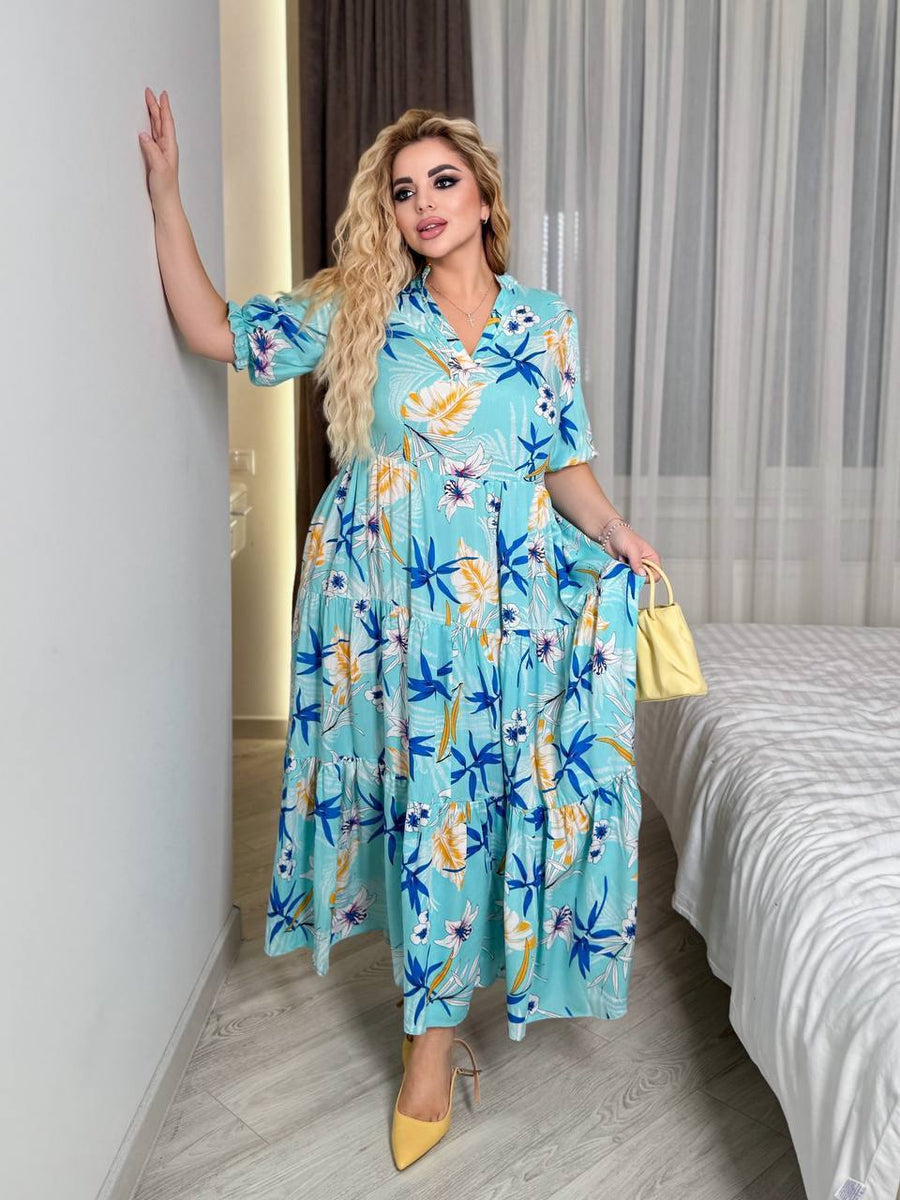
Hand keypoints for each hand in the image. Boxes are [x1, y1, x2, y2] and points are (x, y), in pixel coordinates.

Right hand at [138, 88, 179, 209]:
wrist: (166, 204)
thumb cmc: (165, 189)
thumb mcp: (159, 167)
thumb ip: (152, 150)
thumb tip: (144, 135)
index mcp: (170, 148)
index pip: (167, 123)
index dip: (164, 108)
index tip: (162, 94)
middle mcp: (166, 149)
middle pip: (161, 122)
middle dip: (156, 107)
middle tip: (149, 93)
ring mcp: (161, 154)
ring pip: (156, 129)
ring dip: (153, 116)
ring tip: (148, 104)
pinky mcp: (154, 160)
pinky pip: (152, 138)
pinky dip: (148, 128)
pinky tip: (145, 126)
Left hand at [605, 523, 662, 578]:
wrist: (609, 533)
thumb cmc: (624, 536)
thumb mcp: (632, 549)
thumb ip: (637, 562)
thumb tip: (641, 575)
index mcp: (652, 557)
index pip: (656, 574)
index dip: (649, 577)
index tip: (638, 575)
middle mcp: (645, 563)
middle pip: (644, 578)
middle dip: (635, 574)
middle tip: (628, 566)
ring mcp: (635, 566)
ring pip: (634, 577)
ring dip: (627, 572)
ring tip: (623, 560)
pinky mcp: (626, 568)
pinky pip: (625, 575)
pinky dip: (621, 571)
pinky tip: (619, 561)